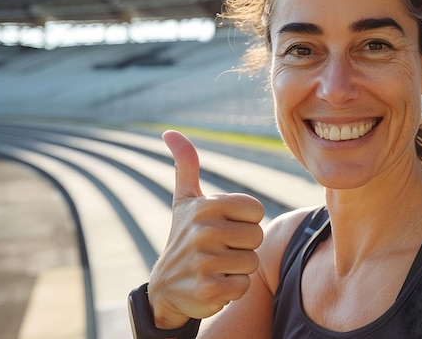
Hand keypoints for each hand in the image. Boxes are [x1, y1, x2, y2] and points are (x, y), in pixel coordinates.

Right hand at [148, 130, 264, 328]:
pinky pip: (243, 286)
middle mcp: (203, 231)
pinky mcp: (207, 290)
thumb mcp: (184, 200)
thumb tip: (170, 132)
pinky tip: (213, 284)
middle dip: (241, 247)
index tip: (222, 226)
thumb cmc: (184, 237)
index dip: (244, 221)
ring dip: (237, 269)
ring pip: (251, 262)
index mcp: (205, 205)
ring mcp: (204, 261)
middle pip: (256, 237)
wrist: (165, 288)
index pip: (256, 210)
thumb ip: (185, 165)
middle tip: (217, 250)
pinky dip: (232, 289)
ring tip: (215, 267)